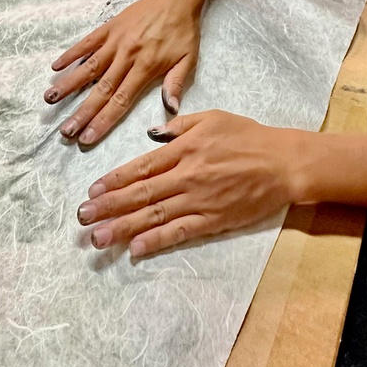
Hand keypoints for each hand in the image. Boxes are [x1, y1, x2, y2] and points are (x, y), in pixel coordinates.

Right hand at [45, 0, 201, 145]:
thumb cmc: (184, 31)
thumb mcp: (189, 59)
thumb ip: (176, 83)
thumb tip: (170, 109)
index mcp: (146, 67)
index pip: (121, 100)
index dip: (103, 120)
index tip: (87, 138)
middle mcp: (127, 56)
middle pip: (101, 89)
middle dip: (82, 112)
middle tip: (65, 130)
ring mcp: (116, 40)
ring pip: (89, 66)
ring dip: (69, 84)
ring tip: (50, 99)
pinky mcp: (110, 27)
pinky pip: (87, 42)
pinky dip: (71, 53)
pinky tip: (55, 66)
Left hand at [77, 111, 301, 257]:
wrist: (283, 163)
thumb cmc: (248, 136)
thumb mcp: (212, 117)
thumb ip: (179, 124)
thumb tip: (151, 134)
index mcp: (184, 148)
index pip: (141, 167)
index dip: (114, 180)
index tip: (92, 191)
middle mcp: (186, 175)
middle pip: (140, 193)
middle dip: (108, 206)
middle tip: (83, 217)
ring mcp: (199, 200)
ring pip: (153, 215)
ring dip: (122, 227)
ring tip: (98, 238)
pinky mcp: (213, 220)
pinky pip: (179, 232)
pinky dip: (155, 241)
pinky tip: (135, 249)